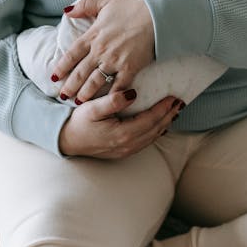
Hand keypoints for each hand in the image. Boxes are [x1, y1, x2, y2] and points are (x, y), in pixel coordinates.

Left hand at [53, 0, 154, 103]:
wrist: (157, 15)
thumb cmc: (132, 7)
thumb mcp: (105, 2)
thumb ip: (84, 6)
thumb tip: (67, 11)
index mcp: (93, 35)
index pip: (71, 54)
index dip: (61, 67)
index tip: (54, 77)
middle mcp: (100, 50)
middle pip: (80, 72)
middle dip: (70, 86)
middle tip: (62, 96)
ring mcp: (115, 61)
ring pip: (95, 82)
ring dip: (85, 93)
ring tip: (79, 102)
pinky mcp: (130, 68)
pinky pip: (118, 86)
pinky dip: (111, 97)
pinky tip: (106, 104)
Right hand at [59, 89, 183, 158]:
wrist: (66, 141)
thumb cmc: (77, 123)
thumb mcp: (92, 108)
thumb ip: (113, 101)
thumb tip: (132, 94)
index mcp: (122, 133)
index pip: (150, 119)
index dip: (164, 108)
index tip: (174, 97)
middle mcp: (127, 145)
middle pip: (155, 129)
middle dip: (169, 115)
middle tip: (180, 102)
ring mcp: (125, 151)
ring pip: (152, 137)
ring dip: (164, 124)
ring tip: (173, 112)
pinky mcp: (122, 152)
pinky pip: (145, 142)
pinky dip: (155, 132)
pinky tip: (158, 126)